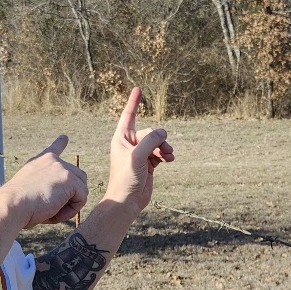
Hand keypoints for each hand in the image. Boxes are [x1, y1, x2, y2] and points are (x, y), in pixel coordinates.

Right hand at [4, 135, 89, 228]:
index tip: (64, 137)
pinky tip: (56, 212)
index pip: (53, 150)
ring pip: (81, 190)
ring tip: (52, 212)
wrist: (12, 204)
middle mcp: (52, 161)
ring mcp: (63, 168)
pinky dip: (72, 210)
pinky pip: (82, 198)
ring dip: (71, 205)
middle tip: (51, 210)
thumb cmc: (16, 205)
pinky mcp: (70, 179)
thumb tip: (60, 197)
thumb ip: (45, 186)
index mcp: (39, 162)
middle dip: (70, 196)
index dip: (60, 144)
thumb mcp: (28, 189)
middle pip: (76, 178)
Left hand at [104, 88, 173, 212]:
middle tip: (163, 150)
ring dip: (164, 147)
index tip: (137, 88)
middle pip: (149, 132)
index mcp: (121, 138)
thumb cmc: (126, 178)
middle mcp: (130, 144)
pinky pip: (160, 152)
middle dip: (159, 139)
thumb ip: (150, 140)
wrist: (127, 201)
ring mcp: (139, 154)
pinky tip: (169, 160)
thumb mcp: (137, 156)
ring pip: (157, 142)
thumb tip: (163, 131)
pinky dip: (166, 155)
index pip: (129, 115)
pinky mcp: (148, 163)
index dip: (134, 102)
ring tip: (169, 156)